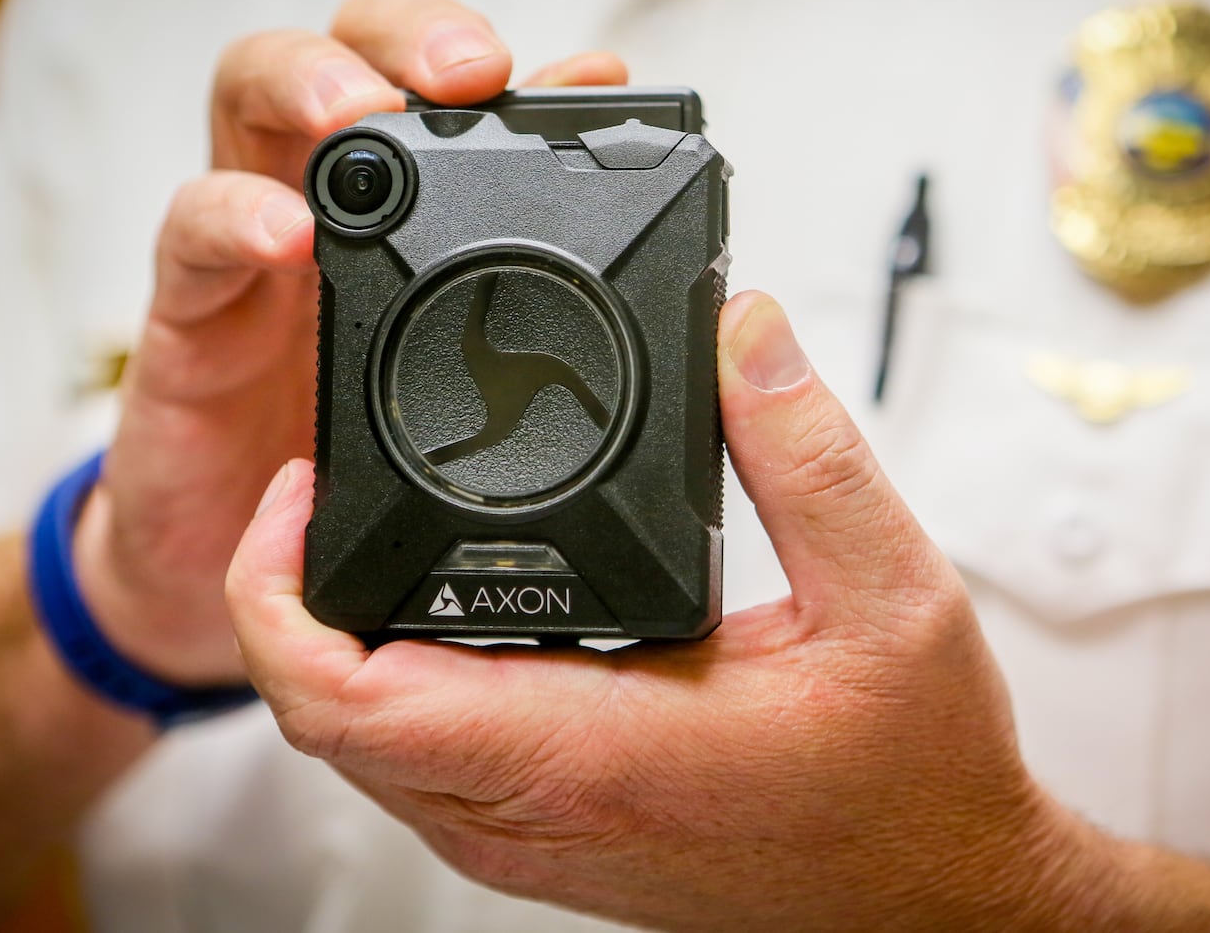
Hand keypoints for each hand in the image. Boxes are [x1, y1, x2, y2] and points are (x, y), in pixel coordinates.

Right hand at [74, 0, 630, 684]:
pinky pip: (189, 237)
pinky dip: (234, 218)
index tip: (600, 79)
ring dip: (313, 83)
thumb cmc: (367, 457)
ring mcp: (253, 244)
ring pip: (253, 99)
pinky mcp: (190, 314)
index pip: (457, 93)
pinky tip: (285, 234)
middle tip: (473, 70)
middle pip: (353, 53)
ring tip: (364, 115)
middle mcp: (333, 202)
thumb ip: (556, 325)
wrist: (241, 565)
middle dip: (412, 37)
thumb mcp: (474, 397)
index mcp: (418, 216)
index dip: (526, 69)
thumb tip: (693, 284)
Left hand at [225, 292, 1114, 929]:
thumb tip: (740, 333)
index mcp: (589, 751)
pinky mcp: (539, 837)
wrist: (933, 898)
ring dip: (337, 634)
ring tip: (373, 520)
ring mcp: (524, 836)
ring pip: (358, 743)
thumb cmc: (913, 783)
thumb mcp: (890, 592)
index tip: (298, 492)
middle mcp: (529, 810)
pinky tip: (445, 606)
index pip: (345, 698)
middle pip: (321, 715)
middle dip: (292, 591)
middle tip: (327, 480)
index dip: (276, 588)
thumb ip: (806, 452)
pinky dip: (391, 677)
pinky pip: (413, 762)